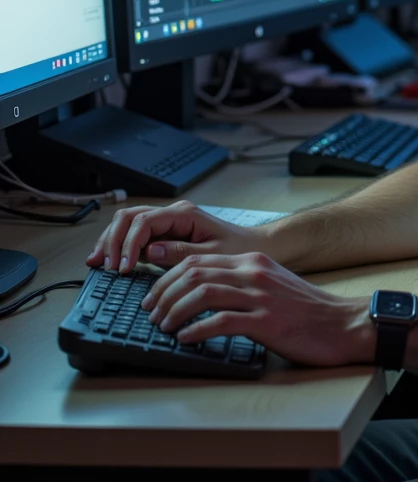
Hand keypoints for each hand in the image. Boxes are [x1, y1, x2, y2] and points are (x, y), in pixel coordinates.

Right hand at [87, 200, 260, 273]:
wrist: (254, 247)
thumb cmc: (238, 250)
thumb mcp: (212, 256)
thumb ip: (180, 253)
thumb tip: (149, 253)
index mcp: (184, 214)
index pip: (144, 221)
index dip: (128, 244)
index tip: (123, 268)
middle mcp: (173, 214)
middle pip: (129, 217)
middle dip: (111, 240)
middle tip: (103, 265)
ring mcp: (167, 222)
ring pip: (128, 223)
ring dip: (111, 241)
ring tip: (98, 263)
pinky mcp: (165, 234)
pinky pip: (136, 235)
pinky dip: (120, 246)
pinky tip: (110, 262)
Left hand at [141, 251, 373, 367]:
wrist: (345, 325)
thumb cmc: (309, 312)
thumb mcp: (274, 286)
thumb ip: (243, 285)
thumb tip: (207, 295)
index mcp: (253, 262)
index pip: (199, 261)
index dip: (169, 278)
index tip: (155, 296)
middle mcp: (254, 273)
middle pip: (194, 273)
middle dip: (164, 293)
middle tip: (150, 312)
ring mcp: (260, 297)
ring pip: (202, 294)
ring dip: (175, 311)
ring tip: (163, 327)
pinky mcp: (266, 322)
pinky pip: (222, 322)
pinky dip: (197, 330)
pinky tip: (186, 339)